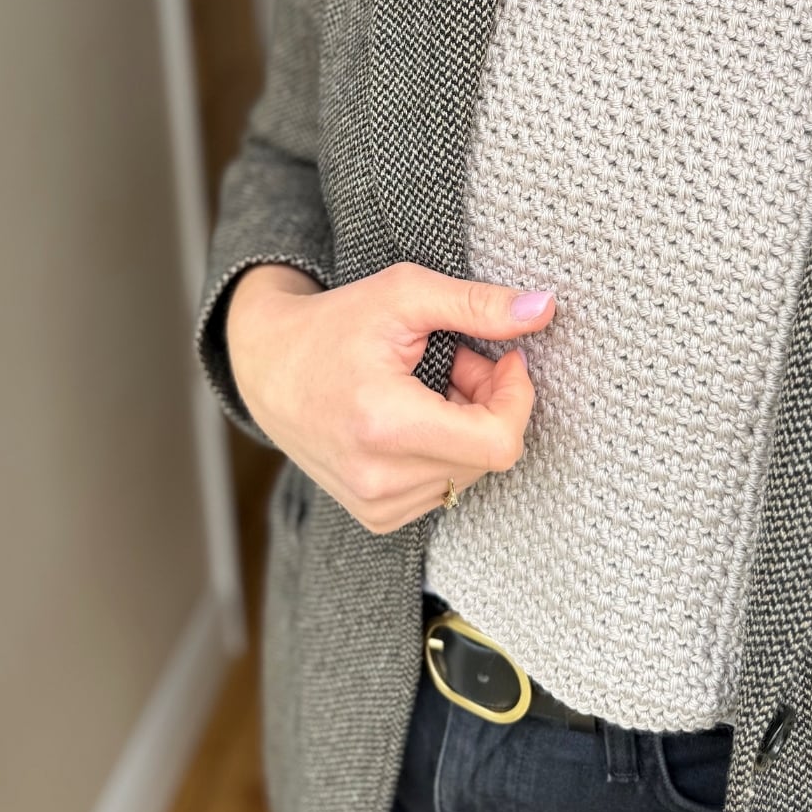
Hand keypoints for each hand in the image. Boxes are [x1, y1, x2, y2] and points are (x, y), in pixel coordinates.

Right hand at [226, 261, 554, 533]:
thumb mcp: (405, 296)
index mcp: (386, 425)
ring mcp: (377, 506)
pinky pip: (444, 487)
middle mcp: (379, 479)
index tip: (507, 359)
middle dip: (488, 403)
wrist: (267, 367)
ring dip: (467, 426)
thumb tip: (544, 309)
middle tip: (459, 360)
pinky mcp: (377, 516)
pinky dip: (445, 450)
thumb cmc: (334, 325)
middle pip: (488, 455)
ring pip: (470, 473)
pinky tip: (415, 417)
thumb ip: (478, 304)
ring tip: (430, 385)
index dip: (517, 399)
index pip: (498, 443)